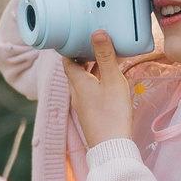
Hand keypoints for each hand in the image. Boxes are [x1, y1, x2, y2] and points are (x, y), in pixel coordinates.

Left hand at [63, 30, 135, 146]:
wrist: (111, 147)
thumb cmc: (112, 113)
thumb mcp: (112, 80)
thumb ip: (105, 57)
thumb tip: (97, 33)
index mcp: (77, 83)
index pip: (67, 61)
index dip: (71, 48)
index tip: (79, 37)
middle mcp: (76, 93)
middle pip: (74, 71)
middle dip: (82, 57)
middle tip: (95, 45)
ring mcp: (82, 105)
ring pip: (82, 82)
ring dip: (90, 70)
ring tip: (105, 59)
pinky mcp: (90, 114)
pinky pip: (89, 92)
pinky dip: (96, 82)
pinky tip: (109, 82)